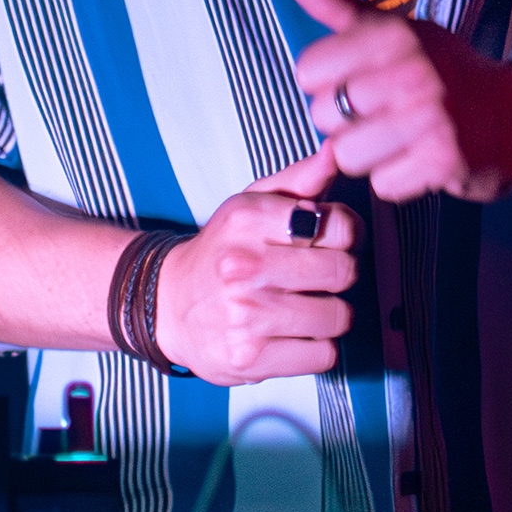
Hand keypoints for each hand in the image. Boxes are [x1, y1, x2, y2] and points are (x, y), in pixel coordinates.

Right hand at [149, 152, 355, 384]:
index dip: (346, 234)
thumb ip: (298, 180)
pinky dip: (314, 348)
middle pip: (344, 271)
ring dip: (328, 315)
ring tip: (300, 306)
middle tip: (315, 277)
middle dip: (338, 275)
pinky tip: (290, 334)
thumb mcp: (250, 206)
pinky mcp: (249, 358)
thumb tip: (336, 153)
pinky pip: (323, 355)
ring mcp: (246, 315)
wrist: (165, 304)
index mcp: (247, 220)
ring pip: (338, 317)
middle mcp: (244, 267)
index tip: (328, 241)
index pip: (340, 225)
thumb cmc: (220, 252)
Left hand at [284, 0, 511, 203]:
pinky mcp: (443, 161)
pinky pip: (381, 184)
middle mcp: (411, 72)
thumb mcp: (396, 31)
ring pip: (347, 155)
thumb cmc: (445, 72)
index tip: (353, 82)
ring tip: (395, 139)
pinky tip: (417, 158)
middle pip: (324, 116)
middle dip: (344, 123)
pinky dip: (396, 179)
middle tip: (378, 115)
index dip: (325, 83)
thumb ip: (338, 8)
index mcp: (394, 35)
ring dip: (366, 155)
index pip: (307, 70)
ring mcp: (429, 118)